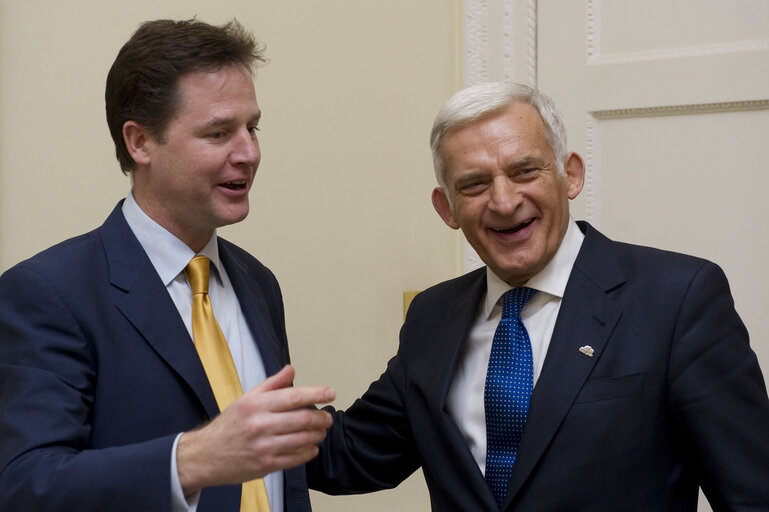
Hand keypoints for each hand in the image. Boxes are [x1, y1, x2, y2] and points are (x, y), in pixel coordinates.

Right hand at [177, 365, 334, 494]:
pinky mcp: (265, 465)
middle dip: (320, 418)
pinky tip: (311, 447)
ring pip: (302, 440)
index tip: (330, 393)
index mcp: (255, 405)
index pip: (293, 396)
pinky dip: (308, 452)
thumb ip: (272, 384)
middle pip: (302, 419)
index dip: (316, 394)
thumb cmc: (229, 426)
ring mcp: (263, 447)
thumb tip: (290, 369)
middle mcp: (260, 425)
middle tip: (328, 417)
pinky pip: (295, 459)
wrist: (205, 455)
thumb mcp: (246, 399)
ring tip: (321, 431)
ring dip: (317, 435)